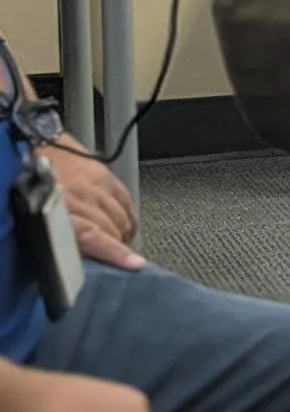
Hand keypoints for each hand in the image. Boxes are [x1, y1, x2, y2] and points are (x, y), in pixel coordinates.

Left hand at [37, 140, 143, 269]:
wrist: (37, 147)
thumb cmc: (32, 186)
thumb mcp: (37, 216)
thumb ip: (59, 234)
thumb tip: (80, 254)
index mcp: (61, 211)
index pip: (95, 236)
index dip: (116, 252)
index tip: (135, 265)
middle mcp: (83, 198)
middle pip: (112, 228)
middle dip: (117, 246)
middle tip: (114, 257)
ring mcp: (98, 186)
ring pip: (122, 216)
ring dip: (123, 232)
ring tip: (119, 240)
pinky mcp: (107, 176)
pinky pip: (126, 199)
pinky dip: (129, 214)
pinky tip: (125, 222)